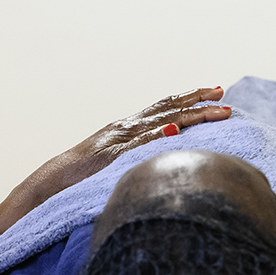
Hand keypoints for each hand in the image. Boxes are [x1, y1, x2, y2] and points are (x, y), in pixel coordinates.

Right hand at [0, 86, 232, 234]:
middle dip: (199, 100)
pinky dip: (156, 134)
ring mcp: (119, 139)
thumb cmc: (85, 176)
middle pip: (169, 108)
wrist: (51, 182)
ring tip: (216, 108)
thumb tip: (171, 148)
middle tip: (224, 94)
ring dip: (190, 113)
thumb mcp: (118, 159)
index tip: (217, 92)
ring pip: (160, 120)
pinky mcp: (110, 154)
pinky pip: (136, 144)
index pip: (166, 107)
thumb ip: (141, 150)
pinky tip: (175, 129)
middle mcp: (127, 126)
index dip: (191, 98)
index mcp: (130, 127)